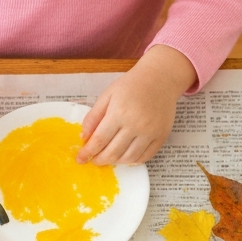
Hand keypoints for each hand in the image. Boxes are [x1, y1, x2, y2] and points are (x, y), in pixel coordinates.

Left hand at [77, 45, 198, 165]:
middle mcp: (136, 125)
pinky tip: (125, 156)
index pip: (99, 140)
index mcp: (119, 113)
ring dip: (115, 162)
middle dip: (100, 160)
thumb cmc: (131, 85)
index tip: (80, 159)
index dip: (88, 152)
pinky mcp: (161, 137)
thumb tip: (84, 138)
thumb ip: (93, 117)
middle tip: (94, 159)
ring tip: (108, 157)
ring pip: (128, 158)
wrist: (160, 79)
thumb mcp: (107, 95)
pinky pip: (144, 157)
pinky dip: (132, 161)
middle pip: (113, 153)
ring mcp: (150, 133)